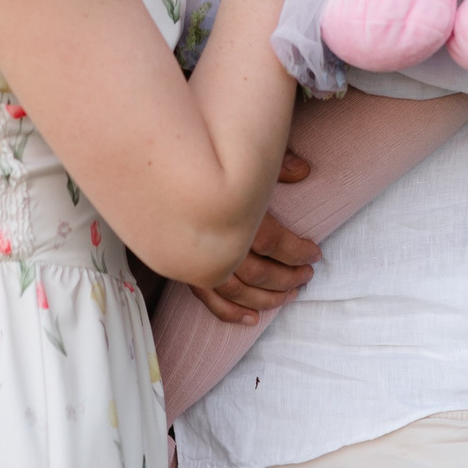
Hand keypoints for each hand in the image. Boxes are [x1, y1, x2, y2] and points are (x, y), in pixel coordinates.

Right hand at [189, 154, 320, 324]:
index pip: (273, 242)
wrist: (153, 158)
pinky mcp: (181, 266)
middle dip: (286, 278)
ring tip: (288, 297)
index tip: (315, 253)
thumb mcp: (243, 148)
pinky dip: (229, 312)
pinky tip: (251, 319)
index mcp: (230, 209)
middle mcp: (211, 237)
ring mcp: (194, 256)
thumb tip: (303, 172)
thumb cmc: (201, 151)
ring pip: (234, 289)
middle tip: (306, 276)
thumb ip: (273, 163)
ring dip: (264, 299)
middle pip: (256, 271)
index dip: (297, 251)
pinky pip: (206, 298)